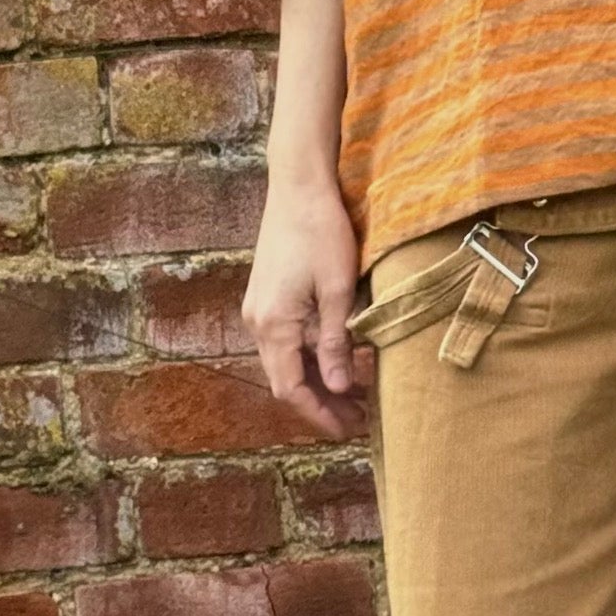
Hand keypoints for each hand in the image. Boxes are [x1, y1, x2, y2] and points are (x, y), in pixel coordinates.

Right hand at [243, 173, 370, 440]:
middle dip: (320, 403)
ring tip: (353, 397)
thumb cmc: (322, 231)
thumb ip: (336, 342)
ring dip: (316, 382)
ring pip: (284, 362)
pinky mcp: (266, 296)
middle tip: (358, 420)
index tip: (348, 429)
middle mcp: (257, 321)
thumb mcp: (338, 290)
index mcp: (273, 324)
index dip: (319, 413)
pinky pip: (283, 341)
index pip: (291, 388)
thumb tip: (341, 387)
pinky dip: (307, 359)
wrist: (298, 186)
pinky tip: (335, 361)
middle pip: (285, 380)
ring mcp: (258, 308)